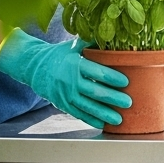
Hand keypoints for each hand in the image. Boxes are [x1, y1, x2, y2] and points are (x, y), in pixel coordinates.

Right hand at [0, 29, 130, 128]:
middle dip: (113, 98)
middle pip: (95, 91)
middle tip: (128, 102)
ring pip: (88, 106)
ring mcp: (66, 94)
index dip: (112, 77)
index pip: (97, 71)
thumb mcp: (73, 46)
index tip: (126, 81)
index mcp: (74, 64)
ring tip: (119, 119)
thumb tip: (113, 38)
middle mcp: (70, 80)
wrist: (35, 66)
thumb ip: (91, 44)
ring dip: (105, 114)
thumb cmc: (59, 55)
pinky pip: (79, 114)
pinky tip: (103, 124)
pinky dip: (91, 120)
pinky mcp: (63, 104)